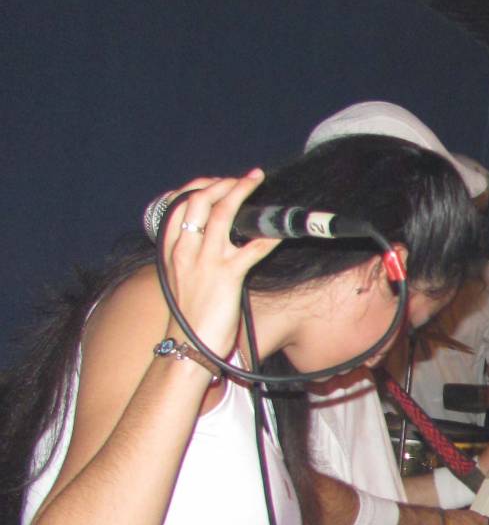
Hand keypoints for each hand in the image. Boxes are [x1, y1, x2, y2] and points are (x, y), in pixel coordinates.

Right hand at [158, 172, 279, 357]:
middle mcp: (185, 249)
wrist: (188, 345)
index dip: (200, 187)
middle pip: (199, 200)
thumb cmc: (190, 316)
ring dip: (242, 192)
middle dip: (223, 183)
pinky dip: (268, 235)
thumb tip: (215, 241)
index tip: (219, 181)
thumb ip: (193, 257)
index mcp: (171, 249)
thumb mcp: (181, 279)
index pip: (179, 204)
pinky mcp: (227, 276)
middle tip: (244, 179)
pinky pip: (252, 248)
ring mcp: (205, 261)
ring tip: (256, 182)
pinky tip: (281, 230)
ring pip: (222, 213)